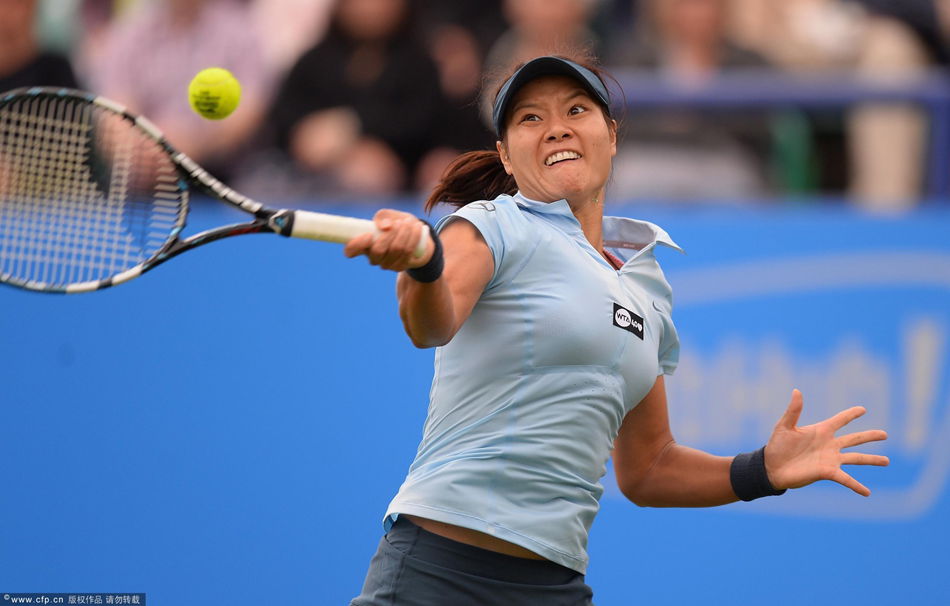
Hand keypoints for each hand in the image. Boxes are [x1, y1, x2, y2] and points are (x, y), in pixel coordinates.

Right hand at [343, 209, 433, 271]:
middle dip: (389, 235)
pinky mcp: (400, 266)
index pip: (350, 251)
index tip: (369, 234)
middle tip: (398, 223)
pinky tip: (417, 228)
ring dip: (404, 234)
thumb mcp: (388, 216)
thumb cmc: (396, 224)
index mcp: (363, 245)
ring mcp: (386, 264)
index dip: (357, 245)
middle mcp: (373, 258)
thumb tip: (385, 226)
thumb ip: (384, 216)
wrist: (415, 238)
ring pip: (395, 250)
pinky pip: (408, 252)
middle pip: (378, 251)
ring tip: (409, 222)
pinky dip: (413, 237)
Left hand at [764, 389, 888, 495]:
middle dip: (869, 436)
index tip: (863, 409)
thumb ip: (793, 410)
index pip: (840, 420)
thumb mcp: (784, 426)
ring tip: (887, 461)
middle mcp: (829, 445)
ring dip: (871, 459)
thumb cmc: (777, 446)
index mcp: (820, 431)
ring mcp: (830, 459)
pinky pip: (846, 479)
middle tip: (885, 434)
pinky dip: (856, 486)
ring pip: (856, 458)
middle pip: (854, 439)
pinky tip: (868, 493)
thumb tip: (796, 391)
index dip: (851, 414)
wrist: (771, 467)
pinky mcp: (827, 472)